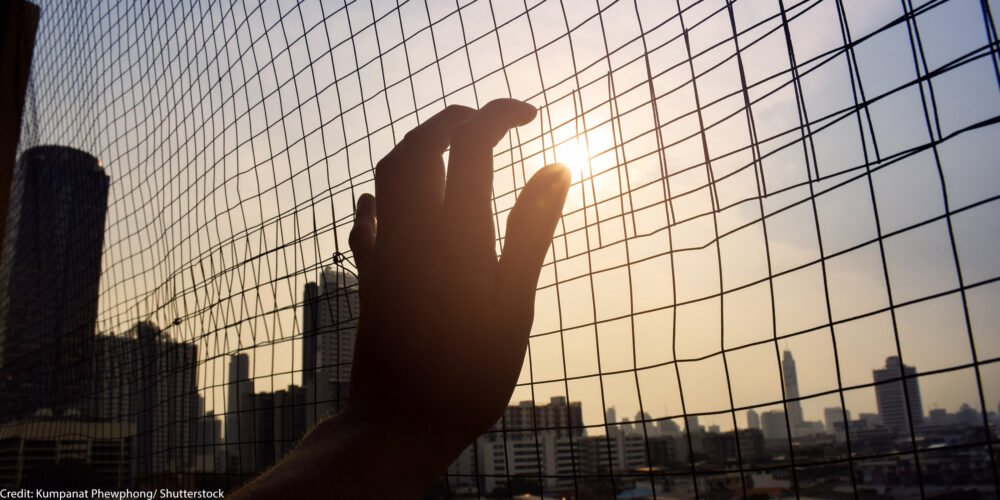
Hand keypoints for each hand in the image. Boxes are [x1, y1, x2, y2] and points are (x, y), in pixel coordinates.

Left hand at [345, 99, 570, 467]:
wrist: (400, 421)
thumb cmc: (470, 371)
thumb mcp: (515, 302)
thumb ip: (531, 231)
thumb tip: (556, 167)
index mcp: (458, 234)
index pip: (472, 144)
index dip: (498, 114)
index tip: (528, 113)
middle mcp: (414, 232)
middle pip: (420, 146)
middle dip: (451, 119)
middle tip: (486, 118)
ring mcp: (386, 252)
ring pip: (388, 174)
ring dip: (416, 147)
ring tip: (448, 146)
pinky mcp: (371, 276)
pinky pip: (367, 220)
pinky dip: (381, 196)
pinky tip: (386, 202)